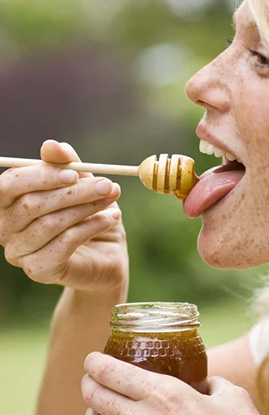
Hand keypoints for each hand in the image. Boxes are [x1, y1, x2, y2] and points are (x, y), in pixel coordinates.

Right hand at [0, 140, 127, 291]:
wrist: (107, 255)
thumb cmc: (89, 215)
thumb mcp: (81, 186)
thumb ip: (66, 166)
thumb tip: (52, 145)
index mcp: (9, 203)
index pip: (10, 184)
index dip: (42, 175)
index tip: (75, 173)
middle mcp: (6, 228)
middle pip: (31, 204)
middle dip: (74, 192)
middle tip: (107, 185)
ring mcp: (19, 252)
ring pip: (51, 223)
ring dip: (87, 208)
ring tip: (112, 200)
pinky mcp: (39, 270)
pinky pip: (64, 243)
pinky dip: (91, 227)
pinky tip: (110, 219)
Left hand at [81, 352, 268, 414]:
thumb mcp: (230, 396)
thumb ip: (210, 384)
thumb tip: (202, 384)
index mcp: (166, 396)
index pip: (114, 374)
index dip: (96, 364)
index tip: (91, 360)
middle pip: (96, 399)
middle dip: (89, 384)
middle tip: (91, 378)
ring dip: (92, 414)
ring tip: (99, 406)